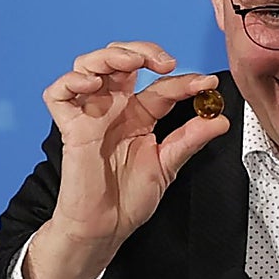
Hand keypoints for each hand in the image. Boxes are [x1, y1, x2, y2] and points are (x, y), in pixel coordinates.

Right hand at [25, 42, 228, 278]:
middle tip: (164, 62)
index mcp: (139, 114)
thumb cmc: (129, 198)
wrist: (106, 227)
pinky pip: (58, 94)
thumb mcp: (168, 164)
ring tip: (130, 64)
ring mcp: (90, 114)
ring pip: (89, 65)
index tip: (208, 84)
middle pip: (120, 59)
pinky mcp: (70, 128)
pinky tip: (91, 85)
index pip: (161, 85)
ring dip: (109, 56)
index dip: (185, 80)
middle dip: (142, 51)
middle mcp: (114, 107)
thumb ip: (190, 139)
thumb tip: (220, 119)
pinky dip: (71, 81)